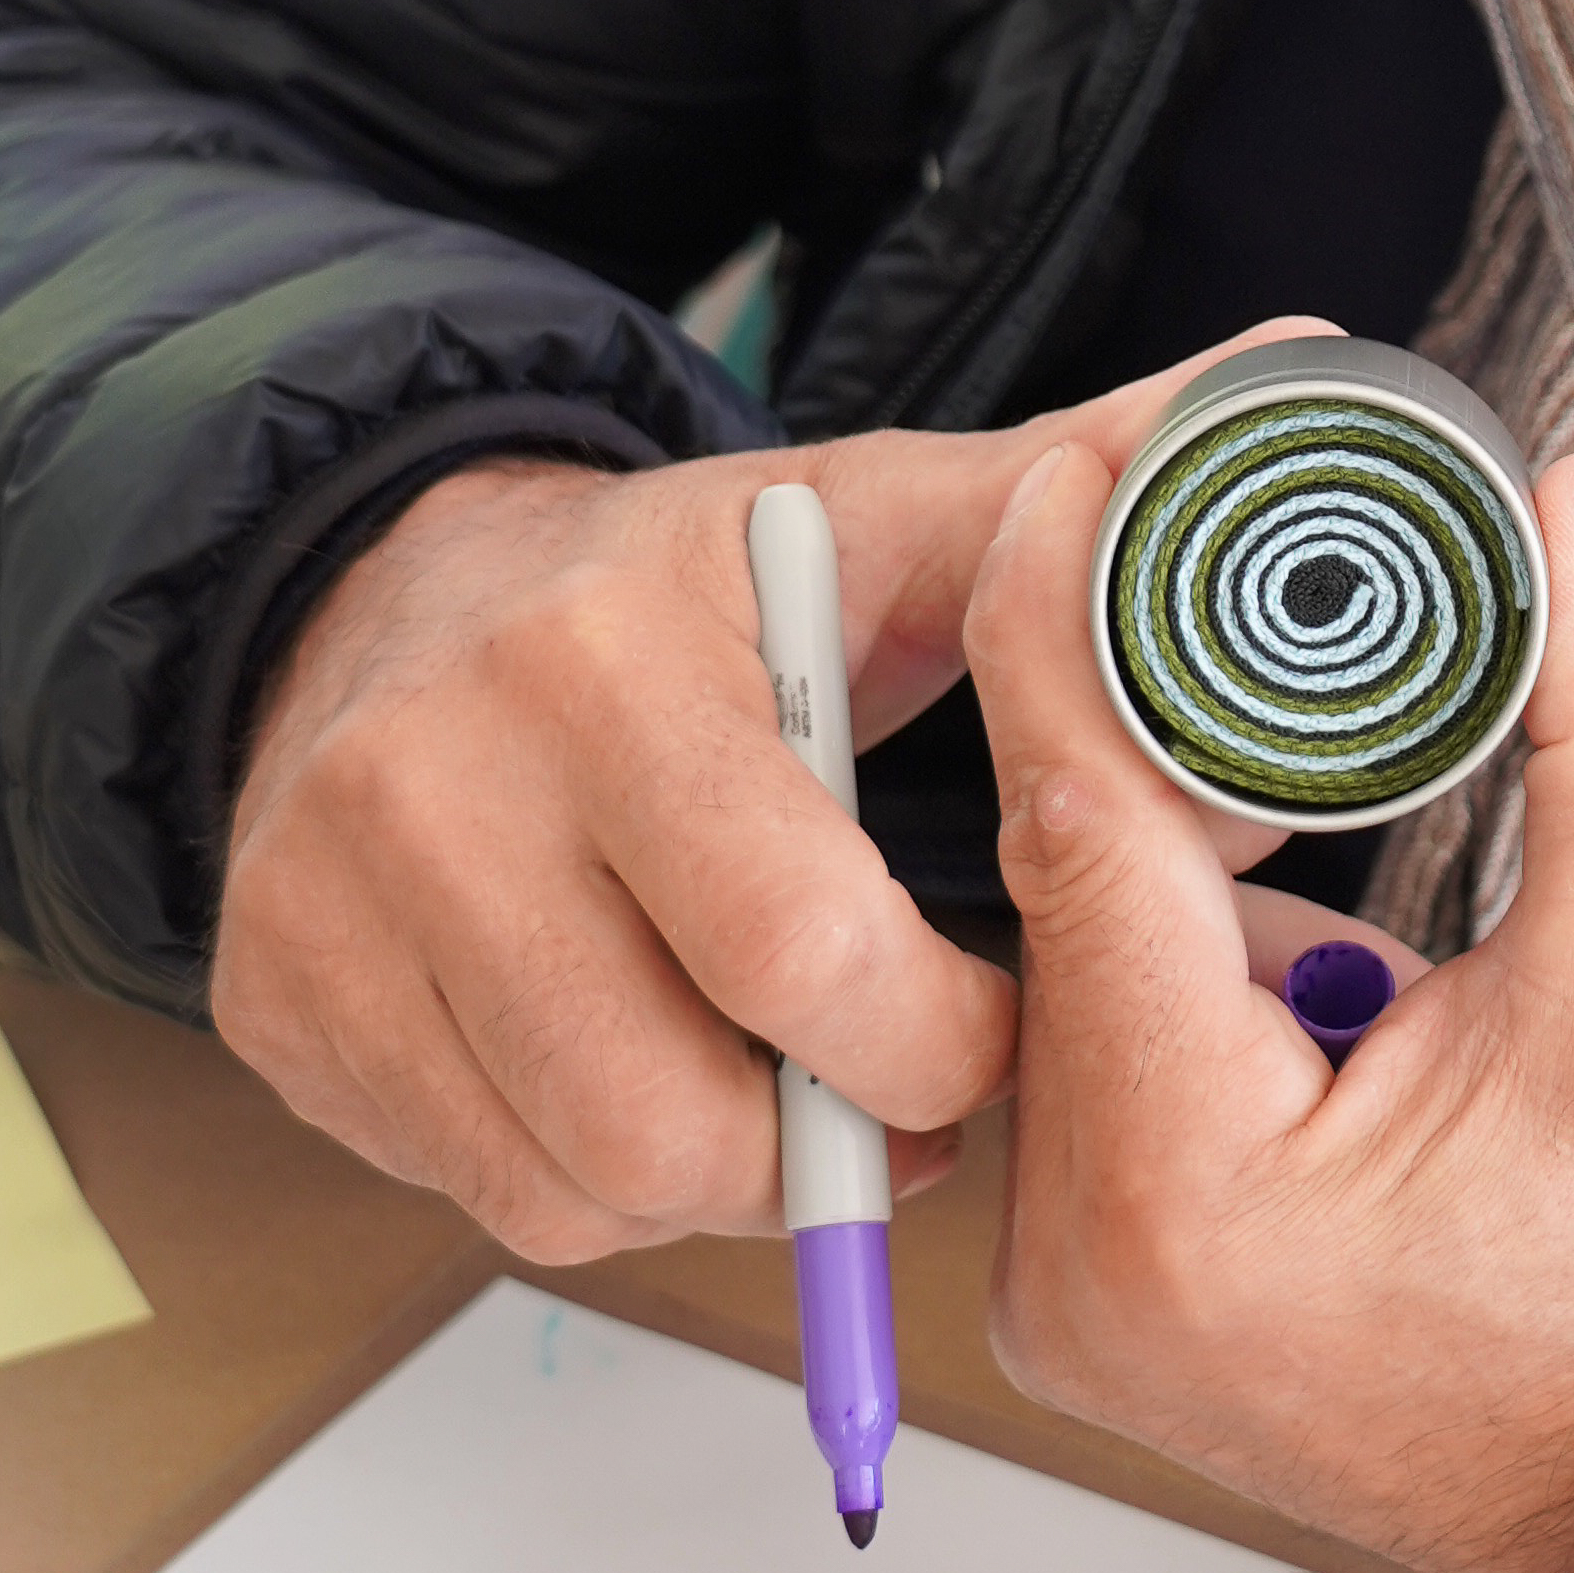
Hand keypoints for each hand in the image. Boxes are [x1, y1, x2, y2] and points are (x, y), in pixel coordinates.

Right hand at [212, 340, 1315, 1264]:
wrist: (383, 604)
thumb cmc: (690, 592)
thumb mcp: (880, 518)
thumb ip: (1086, 487)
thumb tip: (1297, 376)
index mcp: (611, 650)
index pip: (803, 942)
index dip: (945, 1031)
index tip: (1012, 1009)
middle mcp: (438, 776)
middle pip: (681, 1107)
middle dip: (847, 1135)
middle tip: (919, 1083)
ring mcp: (335, 904)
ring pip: (587, 1180)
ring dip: (732, 1179)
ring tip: (800, 1084)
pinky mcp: (276, 1006)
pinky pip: (492, 1196)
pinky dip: (604, 1180)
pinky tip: (661, 1074)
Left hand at [965, 440, 1573, 1572]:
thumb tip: (1571, 521)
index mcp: (1180, 1195)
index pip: (1083, 834)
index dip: (1075, 626)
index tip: (1082, 466)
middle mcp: (1081, 1259)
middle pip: (1075, 892)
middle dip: (1156, 711)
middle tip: (1222, 535)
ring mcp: (1083, 1285)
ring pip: (1100, 962)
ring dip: (1201, 840)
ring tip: (1316, 741)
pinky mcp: (1116, 1278)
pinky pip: (1126, 1044)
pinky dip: (1209, 948)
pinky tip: (1322, 909)